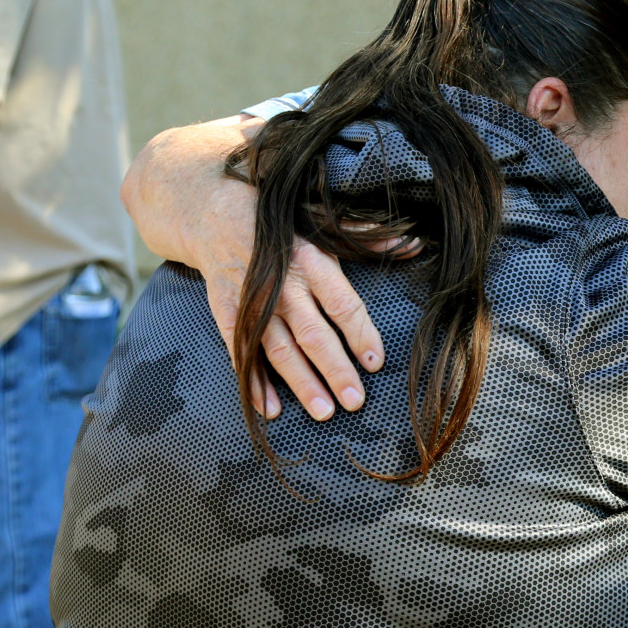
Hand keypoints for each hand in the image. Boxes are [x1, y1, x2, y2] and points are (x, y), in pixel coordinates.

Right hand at [188, 179, 388, 421]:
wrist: (215, 215)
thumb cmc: (282, 225)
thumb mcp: (323, 223)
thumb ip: (366, 238)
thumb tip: (412, 245)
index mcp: (312, 262)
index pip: (342, 304)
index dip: (361, 334)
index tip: (375, 362)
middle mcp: (283, 286)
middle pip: (314, 334)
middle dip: (335, 370)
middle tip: (355, 401)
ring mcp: (252, 303)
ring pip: (280, 350)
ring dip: (302, 384)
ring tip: (324, 412)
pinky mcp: (226, 314)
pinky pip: (242, 354)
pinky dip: (255, 383)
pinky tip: (272, 408)